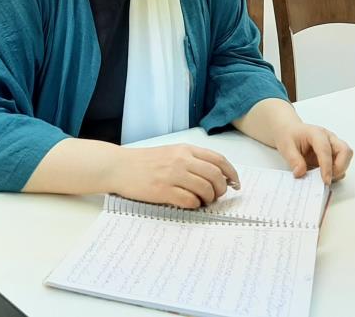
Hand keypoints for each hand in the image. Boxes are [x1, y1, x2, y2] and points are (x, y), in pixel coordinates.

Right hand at [110, 145, 239, 208]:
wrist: (118, 166)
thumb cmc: (144, 162)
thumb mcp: (170, 152)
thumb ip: (191, 160)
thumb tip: (217, 175)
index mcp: (185, 149)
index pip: (218, 160)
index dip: (232, 173)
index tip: (235, 183)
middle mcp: (181, 160)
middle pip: (215, 176)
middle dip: (221, 189)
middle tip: (216, 195)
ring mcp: (172, 175)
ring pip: (205, 189)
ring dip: (208, 199)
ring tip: (202, 201)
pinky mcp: (163, 190)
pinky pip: (189, 200)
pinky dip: (194, 205)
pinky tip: (189, 203)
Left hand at [273, 123, 351, 184]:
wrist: (289, 130)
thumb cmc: (289, 135)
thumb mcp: (286, 147)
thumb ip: (294, 160)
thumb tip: (300, 173)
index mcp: (316, 133)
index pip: (326, 150)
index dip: (327, 167)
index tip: (325, 180)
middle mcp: (328, 138)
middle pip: (345, 151)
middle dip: (340, 167)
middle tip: (327, 178)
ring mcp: (333, 145)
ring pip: (346, 157)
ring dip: (339, 170)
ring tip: (324, 177)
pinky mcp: (333, 153)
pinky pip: (342, 162)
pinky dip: (336, 171)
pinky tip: (324, 175)